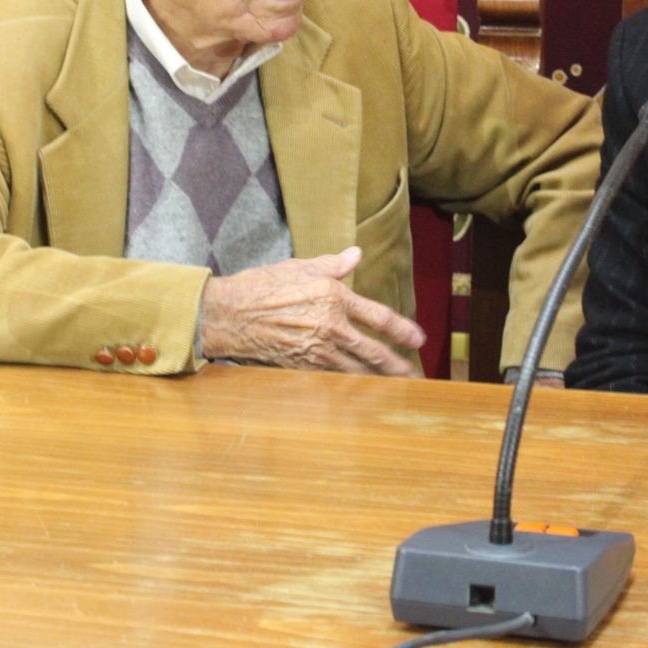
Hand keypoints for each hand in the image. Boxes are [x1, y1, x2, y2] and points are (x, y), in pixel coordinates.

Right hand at [198, 247, 426, 375]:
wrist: (229, 314)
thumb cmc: (262, 286)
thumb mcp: (300, 267)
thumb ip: (333, 264)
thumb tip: (356, 254)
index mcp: (334, 297)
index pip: (379, 317)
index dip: (402, 330)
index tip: (418, 339)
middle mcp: (331, 326)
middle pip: (374, 352)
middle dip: (397, 365)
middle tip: (414, 375)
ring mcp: (317, 350)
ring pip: (357, 371)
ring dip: (379, 381)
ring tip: (396, 388)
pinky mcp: (302, 366)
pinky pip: (334, 380)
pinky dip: (351, 387)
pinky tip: (361, 393)